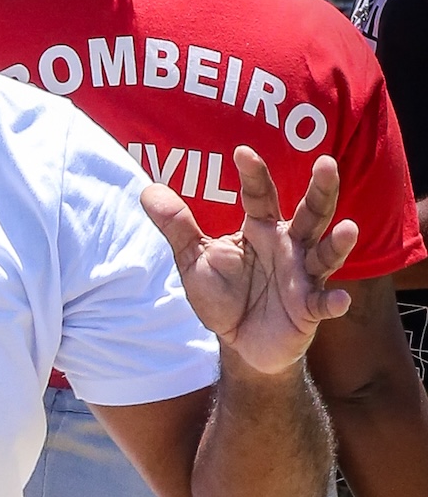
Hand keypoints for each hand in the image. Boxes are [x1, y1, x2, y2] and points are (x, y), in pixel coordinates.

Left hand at [141, 146, 358, 375]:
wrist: (238, 342)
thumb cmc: (223, 294)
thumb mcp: (195, 260)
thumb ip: (177, 226)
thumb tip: (147, 190)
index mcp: (260, 228)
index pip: (260, 195)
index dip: (254, 174)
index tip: (242, 153)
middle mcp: (289, 245)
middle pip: (310, 212)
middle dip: (320, 190)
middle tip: (325, 163)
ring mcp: (303, 276)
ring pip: (325, 253)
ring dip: (337, 243)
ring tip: (348, 228)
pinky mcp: (309, 309)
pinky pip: (323, 304)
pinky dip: (332, 303)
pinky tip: (339, 301)